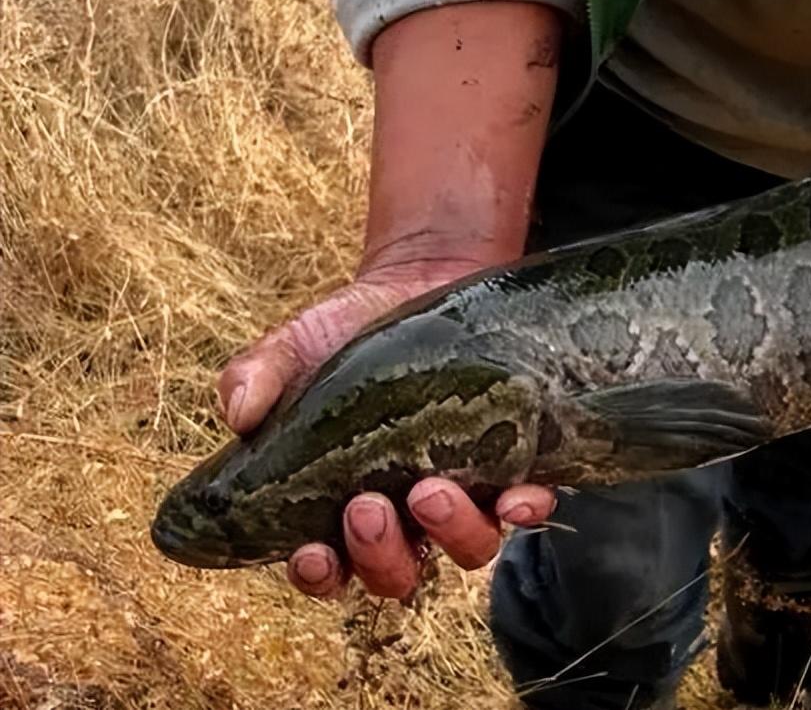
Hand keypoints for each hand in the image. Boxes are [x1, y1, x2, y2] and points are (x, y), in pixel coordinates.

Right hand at [217, 252, 557, 599]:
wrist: (418, 282)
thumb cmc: (345, 331)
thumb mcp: (293, 348)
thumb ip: (257, 376)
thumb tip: (238, 412)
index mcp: (338, 504)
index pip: (328, 567)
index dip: (321, 576)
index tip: (312, 553)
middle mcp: (404, 513)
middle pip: (396, 573)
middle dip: (381, 555)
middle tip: (366, 505)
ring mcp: (462, 493)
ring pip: (466, 549)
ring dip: (450, 533)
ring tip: (428, 488)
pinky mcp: (510, 462)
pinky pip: (526, 506)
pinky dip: (524, 509)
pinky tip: (517, 494)